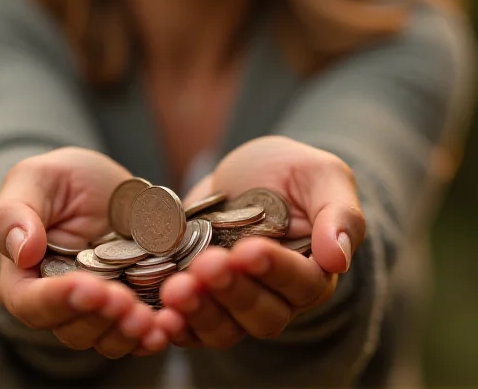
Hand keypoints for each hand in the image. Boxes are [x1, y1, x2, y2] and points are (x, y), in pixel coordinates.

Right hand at [0, 147, 168, 357]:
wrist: (103, 184)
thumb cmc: (58, 179)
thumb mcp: (33, 179)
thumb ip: (14, 214)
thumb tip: (22, 251)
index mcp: (24, 278)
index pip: (31, 303)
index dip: (59, 300)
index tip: (88, 287)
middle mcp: (60, 303)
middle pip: (74, 329)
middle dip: (102, 319)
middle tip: (127, 303)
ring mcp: (98, 308)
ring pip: (109, 338)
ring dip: (130, 333)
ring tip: (153, 320)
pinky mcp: (134, 304)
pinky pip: (141, 330)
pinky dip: (156, 332)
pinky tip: (172, 324)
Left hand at [155, 136, 364, 348]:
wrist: (246, 173)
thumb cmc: (292, 170)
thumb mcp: (322, 174)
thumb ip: (339, 213)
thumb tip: (339, 259)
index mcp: (314, 270)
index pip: (301, 282)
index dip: (274, 270)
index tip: (248, 251)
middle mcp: (278, 297)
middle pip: (262, 314)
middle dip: (231, 292)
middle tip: (206, 265)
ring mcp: (237, 302)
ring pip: (225, 328)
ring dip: (200, 312)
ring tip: (176, 289)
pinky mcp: (202, 298)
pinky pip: (191, 327)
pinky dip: (175, 326)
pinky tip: (159, 315)